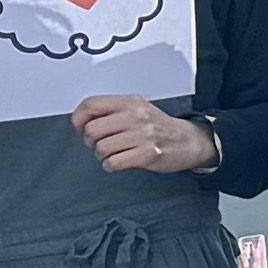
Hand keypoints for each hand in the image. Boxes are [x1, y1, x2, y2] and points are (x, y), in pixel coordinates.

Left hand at [74, 95, 216, 176]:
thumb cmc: (159, 127)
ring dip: (101, 155)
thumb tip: (80, 121)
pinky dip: (111, 165)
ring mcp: (143, 135)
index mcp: (131, 102)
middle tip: (99, 143)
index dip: (78, 119)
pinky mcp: (148, 154)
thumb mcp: (137, 109)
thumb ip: (112, 111)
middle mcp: (137, 116)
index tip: (79, 127)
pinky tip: (119, 162)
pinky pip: (113, 163)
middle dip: (90, 141)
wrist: (189, 141)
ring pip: (101, 148)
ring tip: (113, 153)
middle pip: (92, 129)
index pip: (91, 105)